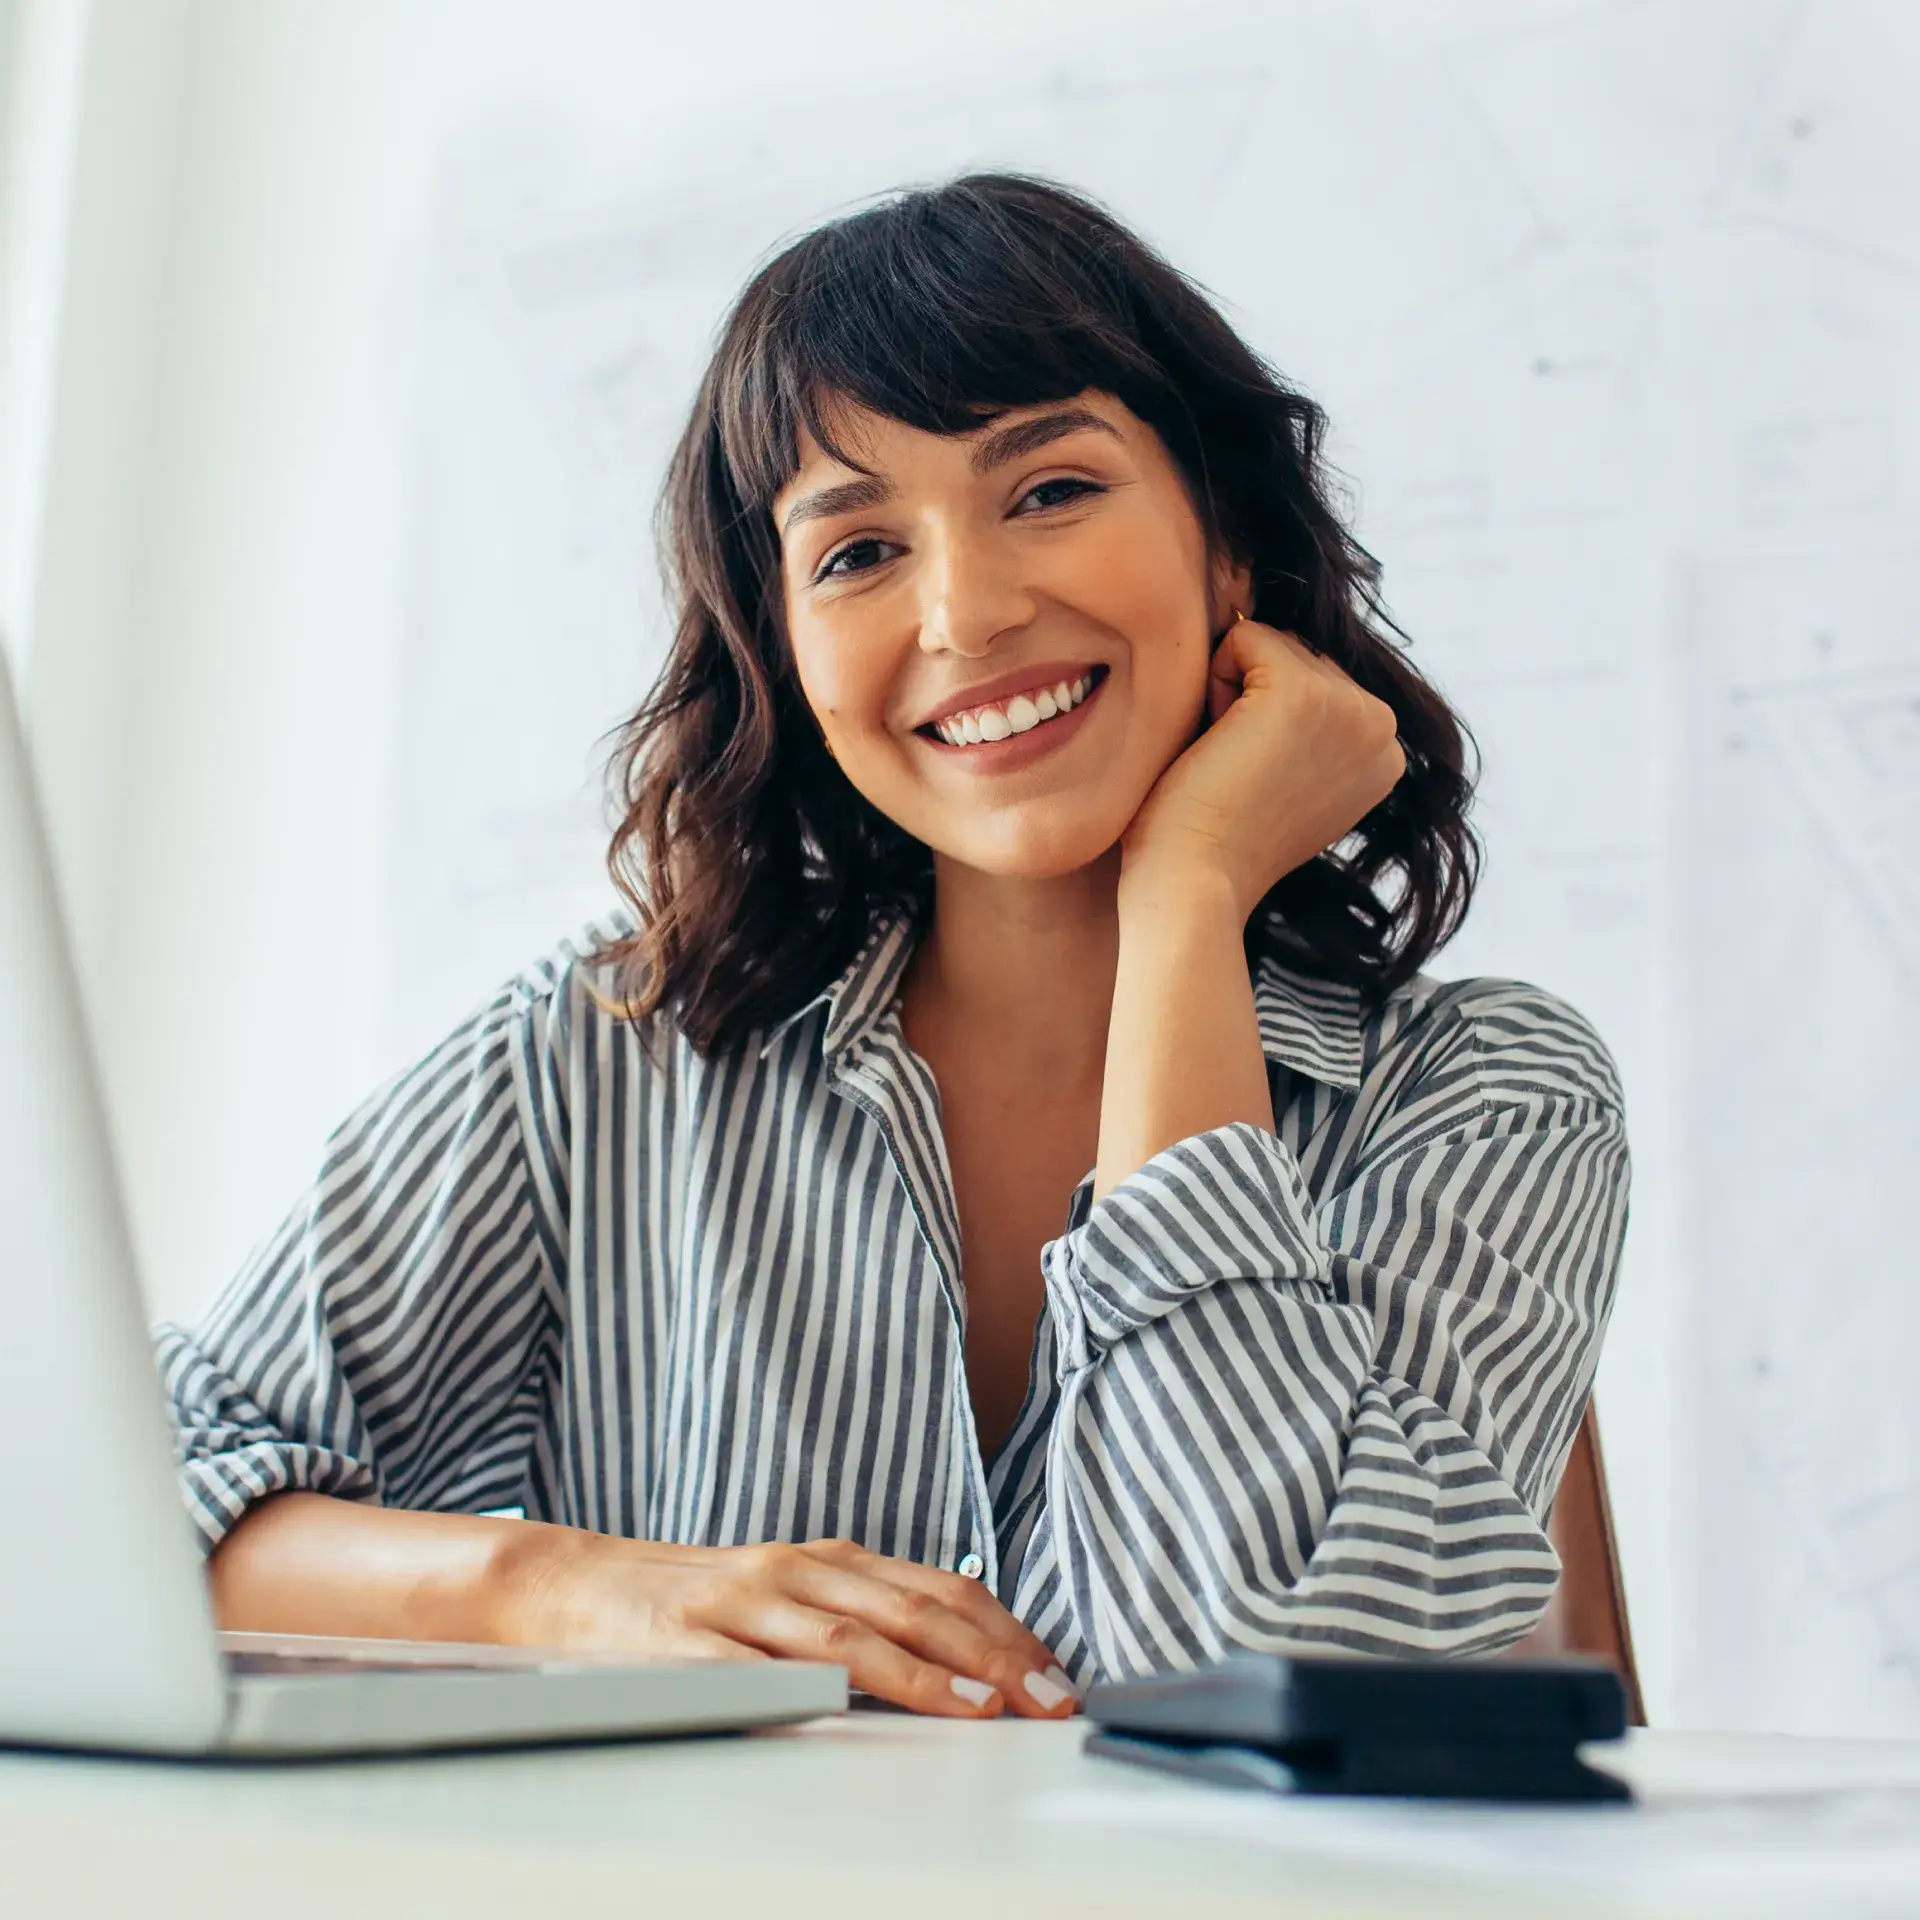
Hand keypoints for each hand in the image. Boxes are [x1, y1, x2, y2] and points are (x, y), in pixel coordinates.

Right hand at [504, 1529, 1077, 1718]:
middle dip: (993, 1656)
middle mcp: (796, 1572)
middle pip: (912, 1609)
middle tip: (1049, 1699)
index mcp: (827, 1561)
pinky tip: (857, 1708)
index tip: (1056, 1675)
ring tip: (984, 1708)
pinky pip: (760, 1668)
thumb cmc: (693, 1603)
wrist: (572, 1584)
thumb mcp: (787, 1598)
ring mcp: (744, 1605)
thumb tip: (956, 1664)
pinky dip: (816, 1686)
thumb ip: (859, 1619)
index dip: (1005, 1630)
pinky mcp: (689, 1645)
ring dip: (926, 1674)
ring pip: (850, 1636)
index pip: (938, 1589)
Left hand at [1120, 618, 1404, 920]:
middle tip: (1239, 772)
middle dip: (1251, 698)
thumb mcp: (1288, 773)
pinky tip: (1218, 743)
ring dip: (1230, 692)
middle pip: (1296, 653)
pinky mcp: (1301, 692)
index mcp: (1386, 752)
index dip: (1268, 720)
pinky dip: (1212, 681)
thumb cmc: (1217, 835)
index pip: (1318, 678)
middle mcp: (1383, 727)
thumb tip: (1275, 641)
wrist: (1195, 881)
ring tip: (1229, 761)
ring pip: (1270, 644)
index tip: (1261, 782)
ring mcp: (1348, 707)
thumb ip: (1308, 724)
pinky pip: (1241, 637)